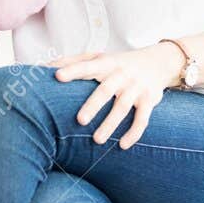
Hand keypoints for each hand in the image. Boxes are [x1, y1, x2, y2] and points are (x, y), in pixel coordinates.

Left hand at [47, 43, 183, 148]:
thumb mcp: (98, 57)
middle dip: (93, 105)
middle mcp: (121, 75)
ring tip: (97, 140)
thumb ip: (73, 61)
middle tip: (79, 121)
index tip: (57, 76)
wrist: (158, 62)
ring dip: (110, 124)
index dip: (72, 70)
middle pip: (105, 90)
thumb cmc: (118, 63)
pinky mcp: (149, 100)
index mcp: (106, 63)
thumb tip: (44, 66)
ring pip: (122, 107)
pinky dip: (134, 133)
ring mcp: (136, 88)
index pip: (86, 66)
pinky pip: (143, 119)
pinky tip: (122, 145)